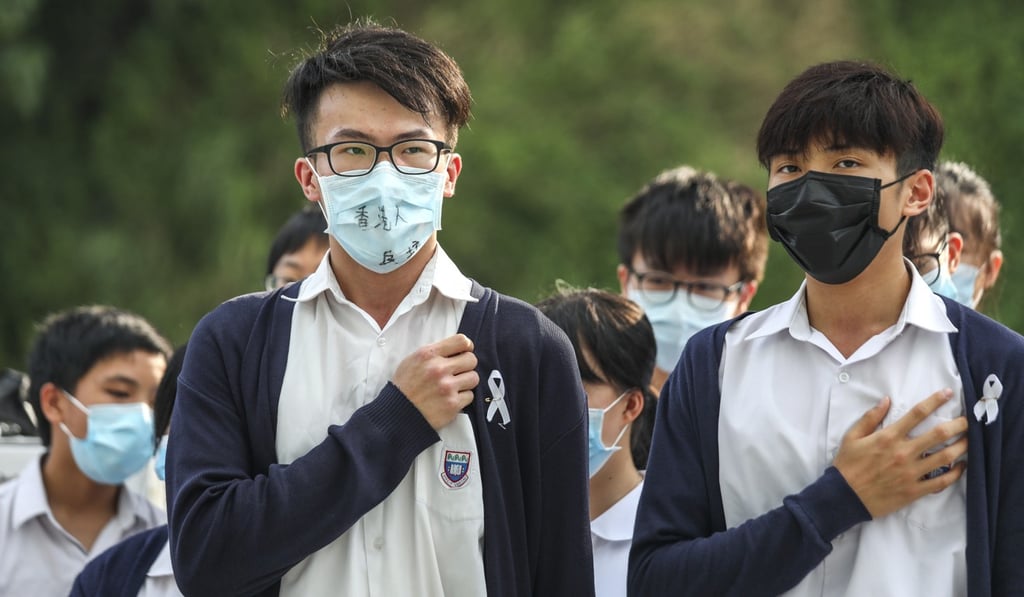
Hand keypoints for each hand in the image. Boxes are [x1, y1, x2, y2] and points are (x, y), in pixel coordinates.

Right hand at [393, 334, 478, 429]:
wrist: (397, 414)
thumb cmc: (404, 388)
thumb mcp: (412, 361)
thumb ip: (434, 353)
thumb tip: (456, 349)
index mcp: (428, 355)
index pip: (461, 341)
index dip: (466, 346)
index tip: (465, 351)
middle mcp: (438, 369)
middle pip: (471, 359)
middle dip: (466, 366)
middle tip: (458, 372)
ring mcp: (447, 387)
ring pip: (473, 378)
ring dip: (466, 382)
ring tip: (454, 386)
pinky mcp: (452, 404)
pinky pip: (470, 395)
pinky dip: (462, 398)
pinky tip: (450, 398)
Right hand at [833, 389, 967, 518]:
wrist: (844, 497)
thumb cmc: (847, 465)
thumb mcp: (852, 437)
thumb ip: (870, 418)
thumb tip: (886, 400)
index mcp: (888, 437)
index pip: (917, 414)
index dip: (935, 401)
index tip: (948, 393)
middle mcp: (903, 453)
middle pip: (939, 434)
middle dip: (958, 424)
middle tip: (969, 420)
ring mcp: (911, 473)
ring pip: (945, 457)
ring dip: (962, 447)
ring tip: (970, 441)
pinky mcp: (915, 490)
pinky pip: (942, 482)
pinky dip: (956, 474)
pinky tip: (962, 466)